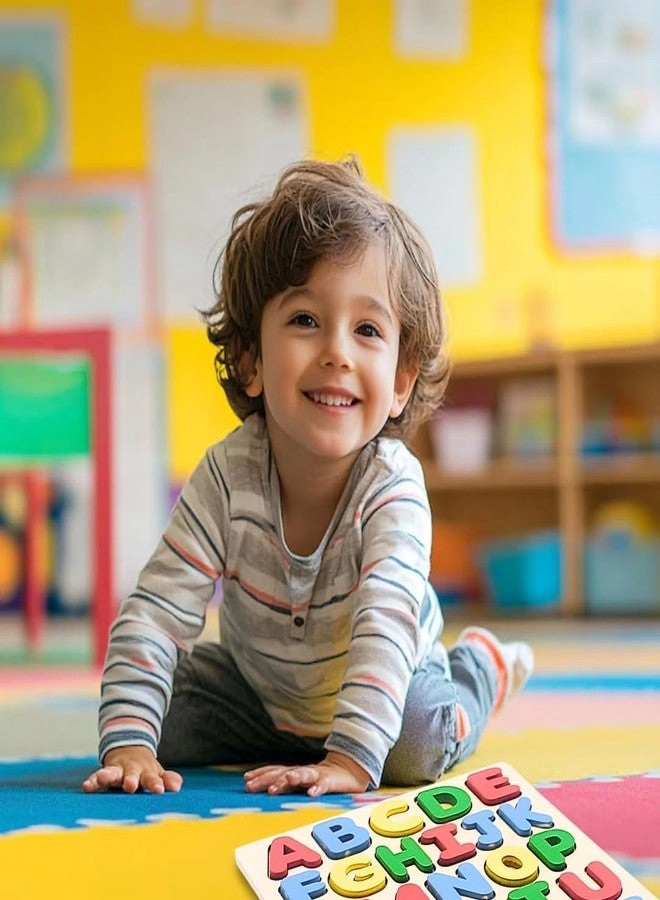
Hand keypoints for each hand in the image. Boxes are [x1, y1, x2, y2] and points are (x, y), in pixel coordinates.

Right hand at [81, 745, 182, 793]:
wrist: (129, 750)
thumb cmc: (145, 770)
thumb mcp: (157, 773)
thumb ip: (168, 779)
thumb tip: (177, 787)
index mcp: (147, 772)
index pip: (152, 779)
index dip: (156, 784)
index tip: (159, 790)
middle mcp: (132, 770)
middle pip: (132, 774)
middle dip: (131, 780)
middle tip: (130, 786)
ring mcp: (117, 770)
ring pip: (112, 772)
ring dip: (108, 776)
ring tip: (102, 779)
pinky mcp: (104, 772)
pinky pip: (96, 776)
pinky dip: (92, 781)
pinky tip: (86, 786)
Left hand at [243, 751, 369, 796]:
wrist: (349, 770)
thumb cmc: (320, 779)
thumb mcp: (300, 782)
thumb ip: (284, 785)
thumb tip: (260, 788)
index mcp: (294, 773)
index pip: (275, 771)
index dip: (261, 774)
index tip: (246, 780)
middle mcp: (303, 772)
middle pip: (283, 773)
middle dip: (268, 779)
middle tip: (253, 786)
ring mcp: (317, 775)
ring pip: (304, 774)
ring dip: (294, 777)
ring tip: (285, 780)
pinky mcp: (332, 781)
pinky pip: (325, 784)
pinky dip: (318, 787)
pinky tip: (312, 793)